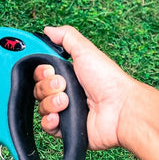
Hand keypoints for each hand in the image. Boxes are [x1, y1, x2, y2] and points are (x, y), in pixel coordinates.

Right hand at [33, 26, 134, 150]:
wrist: (120, 110)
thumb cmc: (108, 80)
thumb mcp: (85, 50)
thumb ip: (66, 36)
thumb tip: (48, 30)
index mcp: (69, 74)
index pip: (41, 71)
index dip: (40, 70)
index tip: (47, 69)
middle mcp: (66, 92)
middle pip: (38, 88)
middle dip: (47, 86)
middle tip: (62, 85)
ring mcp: (66, 111)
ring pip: (41, 107)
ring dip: (51, 103)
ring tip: (67, 101)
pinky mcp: (67, 129)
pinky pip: (47, 126)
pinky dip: (50, 121)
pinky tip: (60, 117)